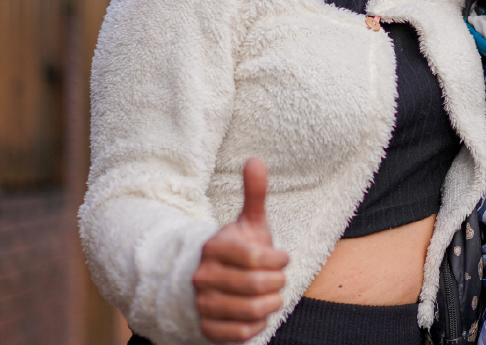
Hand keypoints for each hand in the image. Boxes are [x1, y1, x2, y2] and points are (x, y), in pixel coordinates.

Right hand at [193, 158, 289, 343]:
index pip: (255, 257)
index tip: (283, 257)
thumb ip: (254, 194)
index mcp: (212, 247)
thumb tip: (255, 159)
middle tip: (280, 278)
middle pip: (256, 285)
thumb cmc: (236, 249)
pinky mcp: (206, 329)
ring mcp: (202, 304)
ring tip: (273, 295)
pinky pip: (242, 333)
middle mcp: (202, 277)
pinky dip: (258, 324)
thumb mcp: (246, 222)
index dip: (278, 259)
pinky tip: (258, 312)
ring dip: (271, 303)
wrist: (202, 281)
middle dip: (278, 282)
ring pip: (252, 310)